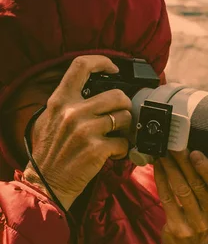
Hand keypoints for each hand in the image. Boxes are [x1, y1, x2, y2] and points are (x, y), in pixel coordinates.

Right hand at [23, 55, 132, 210]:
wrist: (46, 183)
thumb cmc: (50, 152)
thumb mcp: (50, 119)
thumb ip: (68, 102)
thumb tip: (93, 90)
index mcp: (59, 101)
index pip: (81, 66)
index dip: (102, 61)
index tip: (113, 68)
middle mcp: (73, 112)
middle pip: (117, 94)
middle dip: (124, 106)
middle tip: (120, 118)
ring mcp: (86, 130)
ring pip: (125, 117)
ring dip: (125, 129)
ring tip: (115, 137)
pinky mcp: (97, 149)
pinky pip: (124, 142)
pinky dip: (123, 150)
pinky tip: (112, 154)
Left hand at [153, 149, 207, 243]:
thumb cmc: (205, 213)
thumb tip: (194, 149)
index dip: (206, 168)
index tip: (194, 152)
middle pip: (197, 184)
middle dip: (183, 162)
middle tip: (174, 146)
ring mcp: (196, 224)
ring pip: (181, 190)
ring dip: (170, 169)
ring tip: (164, 154)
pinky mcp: (179, 228)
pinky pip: (168, 199)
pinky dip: (161, 180)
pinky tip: (158, 168)